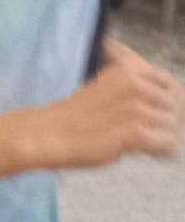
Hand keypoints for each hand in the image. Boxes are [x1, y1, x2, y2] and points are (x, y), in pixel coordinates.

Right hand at [31, 40, 183, 169]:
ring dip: (161, 137)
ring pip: (173, 127)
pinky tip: (144, 152)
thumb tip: (169, 93)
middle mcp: (136, 85)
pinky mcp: (135, 133)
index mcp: (127, 70)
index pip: (168, 82)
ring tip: (141, 143)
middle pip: (174, 106)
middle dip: (164, 121)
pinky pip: (168, 144)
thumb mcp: (105, 85)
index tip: (152, 111)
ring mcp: (136, 109)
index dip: (163, 99)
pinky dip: (159, 152)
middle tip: (144, 132)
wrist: (49, 133)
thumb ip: (133, 86)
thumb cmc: (75, 114)